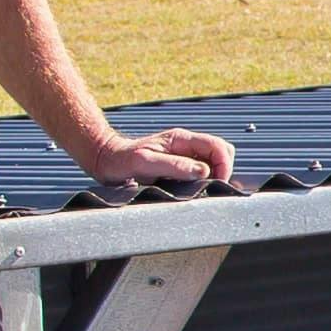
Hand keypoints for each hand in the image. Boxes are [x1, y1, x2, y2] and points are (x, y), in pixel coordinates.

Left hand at [80, 125, 236, 195]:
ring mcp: (183, 156)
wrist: (106, 161)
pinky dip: (204, 182)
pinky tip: (192, 191)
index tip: (217, 183)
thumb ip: (175, 165)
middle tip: (212, 187)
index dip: (223, 165)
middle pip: (221, 152)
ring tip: (201, 190)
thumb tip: (203, 171)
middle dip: (223, 169)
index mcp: (181, 139)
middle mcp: (185, 146)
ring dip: (214, 176)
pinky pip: (201, 172)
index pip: (217, 146)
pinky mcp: (179, 167)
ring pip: (213, 163)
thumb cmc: (121, 160)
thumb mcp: (146, 163)